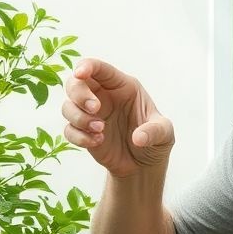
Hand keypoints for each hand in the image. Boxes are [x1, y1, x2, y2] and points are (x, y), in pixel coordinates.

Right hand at [61, 58, 174, 177]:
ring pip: (68, 106)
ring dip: (79, 118)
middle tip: (95, 109)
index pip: (100, 69)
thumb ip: (154, 131)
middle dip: (79, 94)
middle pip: (75, 83)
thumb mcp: (164, 134)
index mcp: (122, 86)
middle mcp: (103, 96)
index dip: (87, 66)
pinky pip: (68, 129)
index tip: (80, 73)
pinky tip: (97, 142)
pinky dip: (79, 136)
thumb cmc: (155, 142)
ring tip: (100, 130)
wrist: (143, 167)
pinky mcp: (82, 132)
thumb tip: (138, 138)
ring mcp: (90, 114)